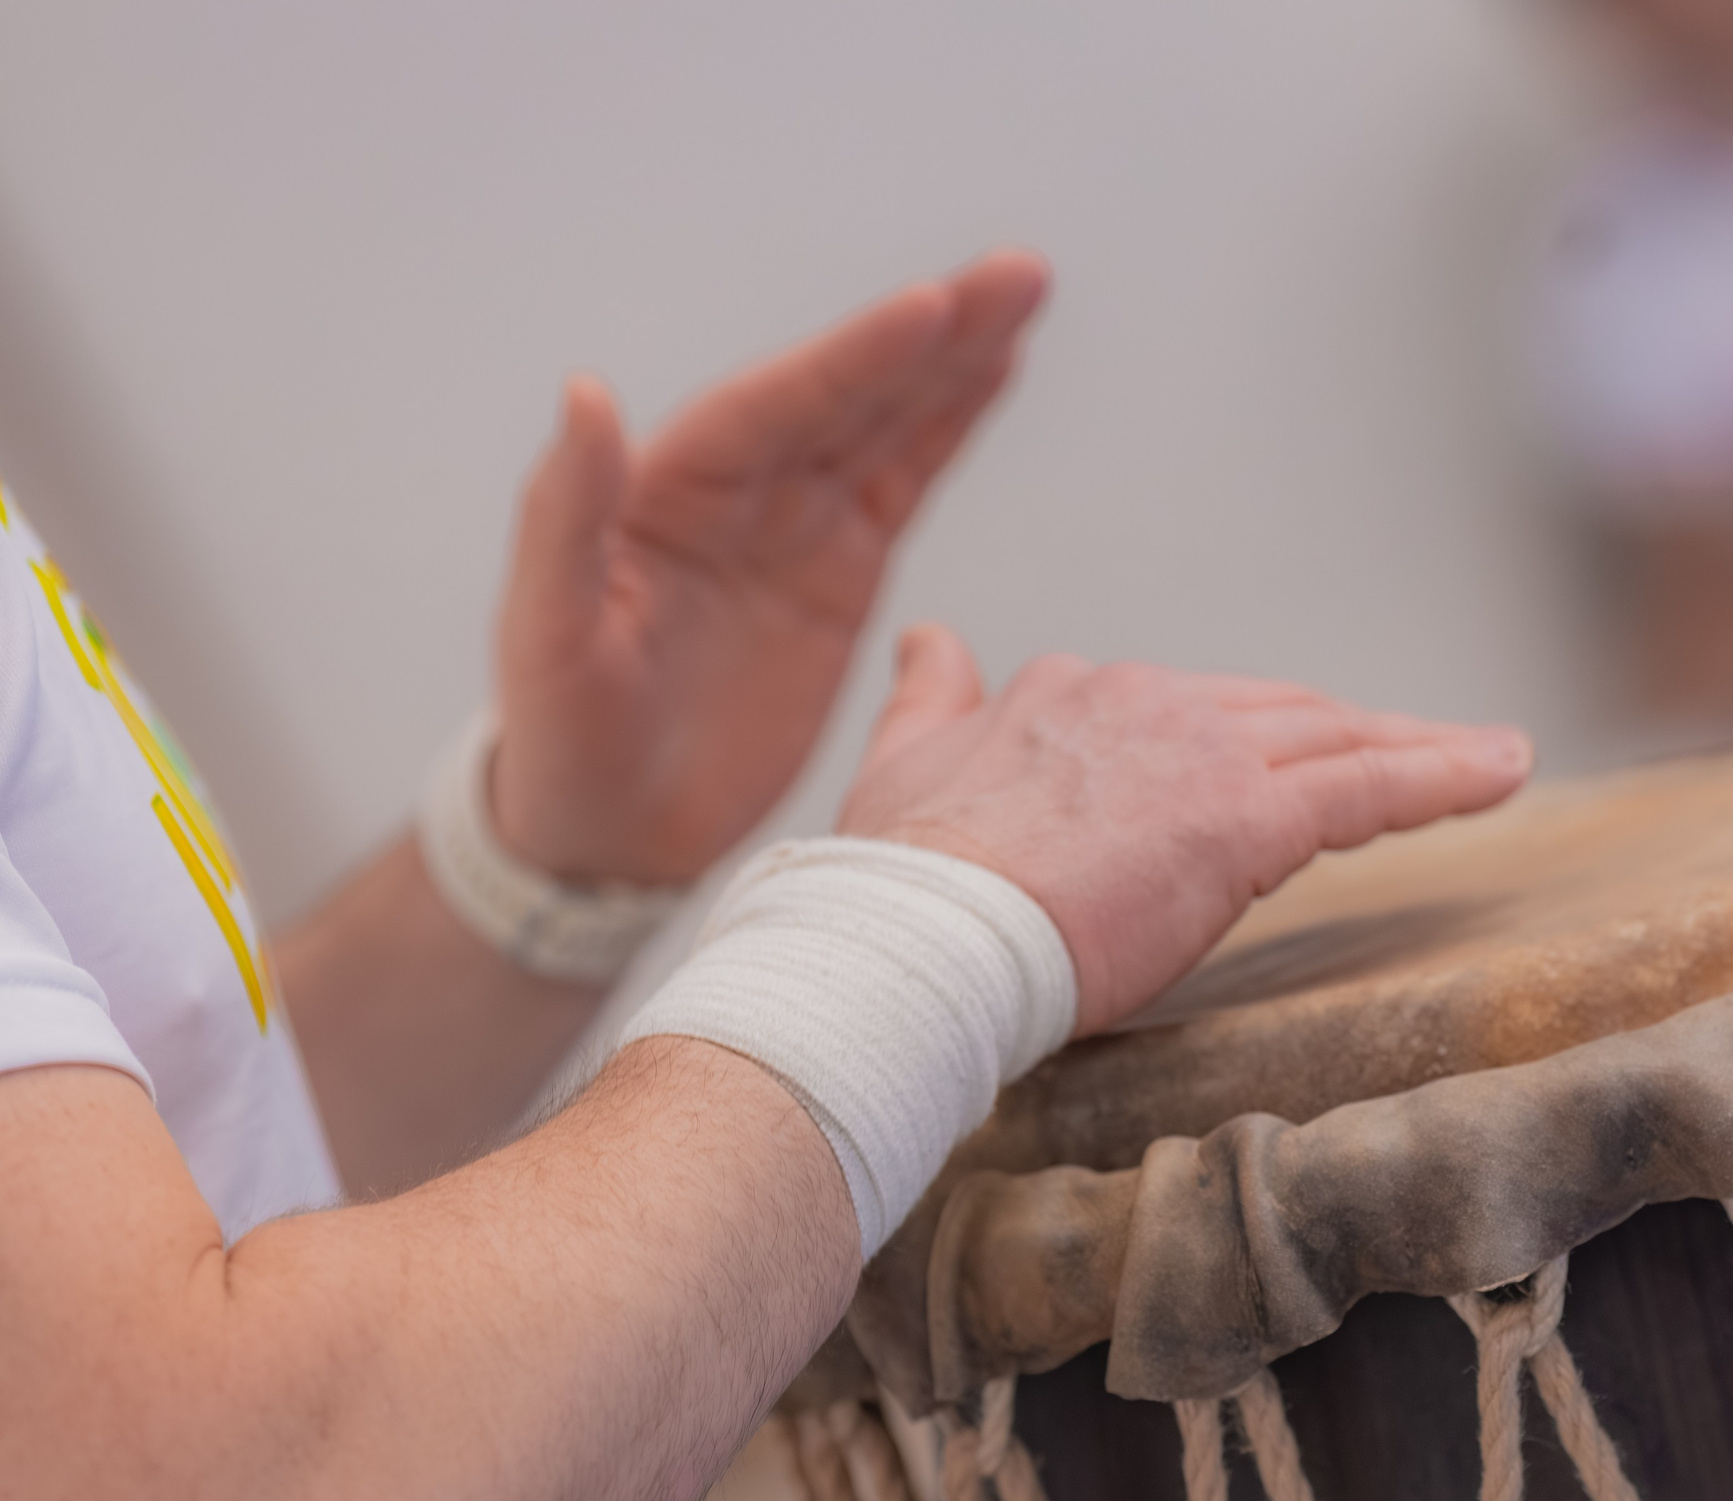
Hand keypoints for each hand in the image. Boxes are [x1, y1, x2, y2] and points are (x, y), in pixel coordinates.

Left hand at [488, 252, 1049, 885]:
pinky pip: (904, 481)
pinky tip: (997, 371)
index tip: (931, 306)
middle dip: (933, 332)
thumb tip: (587, 393)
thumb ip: (565, 516)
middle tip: (1018, 274)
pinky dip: (951, 425)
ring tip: (1025, 295)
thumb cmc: (559, 737)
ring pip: (888, 423)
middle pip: (847, 393)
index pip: (776, 405)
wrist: (607, 831)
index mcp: (667, 488)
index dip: (856, 357)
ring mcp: (794, 525)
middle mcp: (736, 488)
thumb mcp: (545, 636)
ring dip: (957, 359)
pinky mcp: (841, 574)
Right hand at [836, 627, 1534, 1033]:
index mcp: (1071, 693)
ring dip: (1421, 744)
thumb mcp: (900, 765)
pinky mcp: (1246, 817)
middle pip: (1278, 712)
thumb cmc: (903, 884)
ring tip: (1491, 755)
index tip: (1271, 764)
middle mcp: (1145, 700)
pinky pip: (1370, 789)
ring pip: (1337, 739)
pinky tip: (1503, 768)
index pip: (1186, 711)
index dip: (1238, 740)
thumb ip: (928, 698)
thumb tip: (928, 638)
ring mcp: (1201, 753)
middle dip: (1350, 731)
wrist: (921, 937)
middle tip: (1419, 750)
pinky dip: (1445, 773)